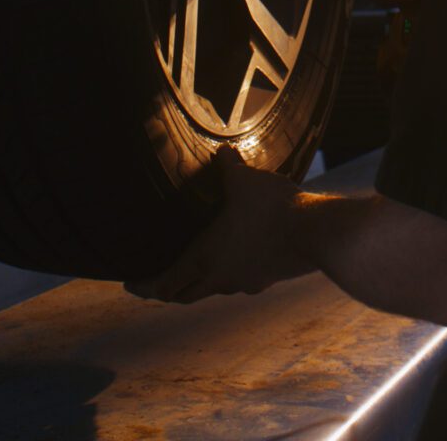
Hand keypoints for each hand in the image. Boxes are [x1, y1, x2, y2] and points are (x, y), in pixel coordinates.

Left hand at [127, 147, 315, 302]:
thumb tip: (222, 151)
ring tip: (192, 269)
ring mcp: (244, 283)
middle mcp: (219, 278)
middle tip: (156, 281)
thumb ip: (228, 167)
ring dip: (196, 284)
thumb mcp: (245, 180)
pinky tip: (235, 259)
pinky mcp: (266, 279)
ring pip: (211, 290)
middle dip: (166, 289)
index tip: (130, 284)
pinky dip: (226, 276)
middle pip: (183, 295)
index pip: (163, 284)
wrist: (317, 233)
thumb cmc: (272, 209)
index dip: (143, 285)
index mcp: (204, 259)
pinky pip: (237, 282)